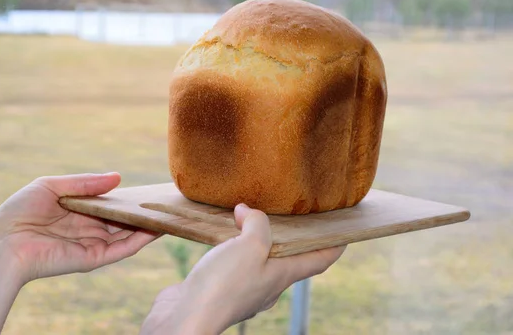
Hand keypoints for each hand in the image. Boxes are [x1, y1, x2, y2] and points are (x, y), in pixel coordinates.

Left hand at [0, 172, 160, 283]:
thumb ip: (84, 182)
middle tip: (165, 200)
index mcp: (76, 213)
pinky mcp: (92, 259)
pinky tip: (157, 228)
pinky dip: (141, 240)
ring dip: (147, 225)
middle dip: (141, 212)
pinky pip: (122, 249)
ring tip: (169, 212)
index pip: (107, 205)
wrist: (1, 245)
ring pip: (127, 235)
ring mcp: (91, 245)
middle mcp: (86, 229)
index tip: (147, 189)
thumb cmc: (18, 213)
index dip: (125, 198)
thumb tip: (118, 178)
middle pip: (121, 221)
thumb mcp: (51, 186)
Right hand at [141, 204, 345, 334]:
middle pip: (290, 259)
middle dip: (292, 237)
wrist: (185, 317)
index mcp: (283, 276)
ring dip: (258, 239)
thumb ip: (257, 224)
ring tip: (249, 216)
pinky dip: (234, 247)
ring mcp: (244, 288)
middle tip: (289, 213)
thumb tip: (248, 212)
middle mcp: (268, 285)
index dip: (334, 245)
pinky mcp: (221, 288)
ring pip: (259, 260)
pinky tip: (222, 234)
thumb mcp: (249, 246)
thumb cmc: (223, 286)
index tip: (345, 231)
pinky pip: (235, 263)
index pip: (320, 260)